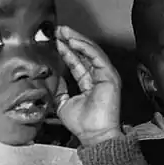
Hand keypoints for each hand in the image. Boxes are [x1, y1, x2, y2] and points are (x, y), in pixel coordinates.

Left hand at [55, 26, 123, 146]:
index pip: (77, 63)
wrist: (94, 135)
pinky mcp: (110, 76)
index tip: (56, 41)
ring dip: (77, 40)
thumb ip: (60, 92)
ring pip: (92, 52)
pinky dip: (85, 47)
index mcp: (89, 84)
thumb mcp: (64, 105)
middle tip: (59, 30)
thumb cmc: (82, 124)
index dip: (66, 51)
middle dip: (71, 40)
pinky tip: (73, 41)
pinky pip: (97, 57)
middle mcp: (98, 78)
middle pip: (85, 54)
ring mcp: (106, 76)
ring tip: (64, 31)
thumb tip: (54, 82)